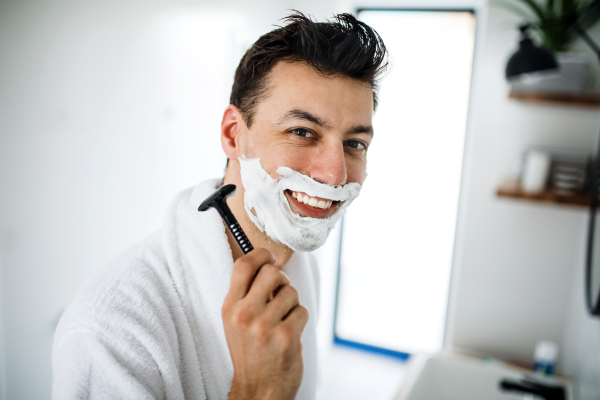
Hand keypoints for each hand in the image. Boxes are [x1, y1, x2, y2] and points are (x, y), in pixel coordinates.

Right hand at [222, 248, 308, 399]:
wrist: (258, 390)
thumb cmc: (250, 353)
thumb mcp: (235, 322)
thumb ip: (246, 294)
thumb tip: (267, 264)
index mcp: (230, 307)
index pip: (243, 265)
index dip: (260, 254)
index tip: (270, 257)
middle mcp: (244, 314)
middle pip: (271, 272)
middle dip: (281, 280)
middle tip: (280, 293)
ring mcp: (265, 325)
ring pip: (291, 292)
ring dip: (292, 303)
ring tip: (283, 319)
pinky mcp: (286, 336)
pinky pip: (302, 310)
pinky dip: (300, 319)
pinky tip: (290, 332)